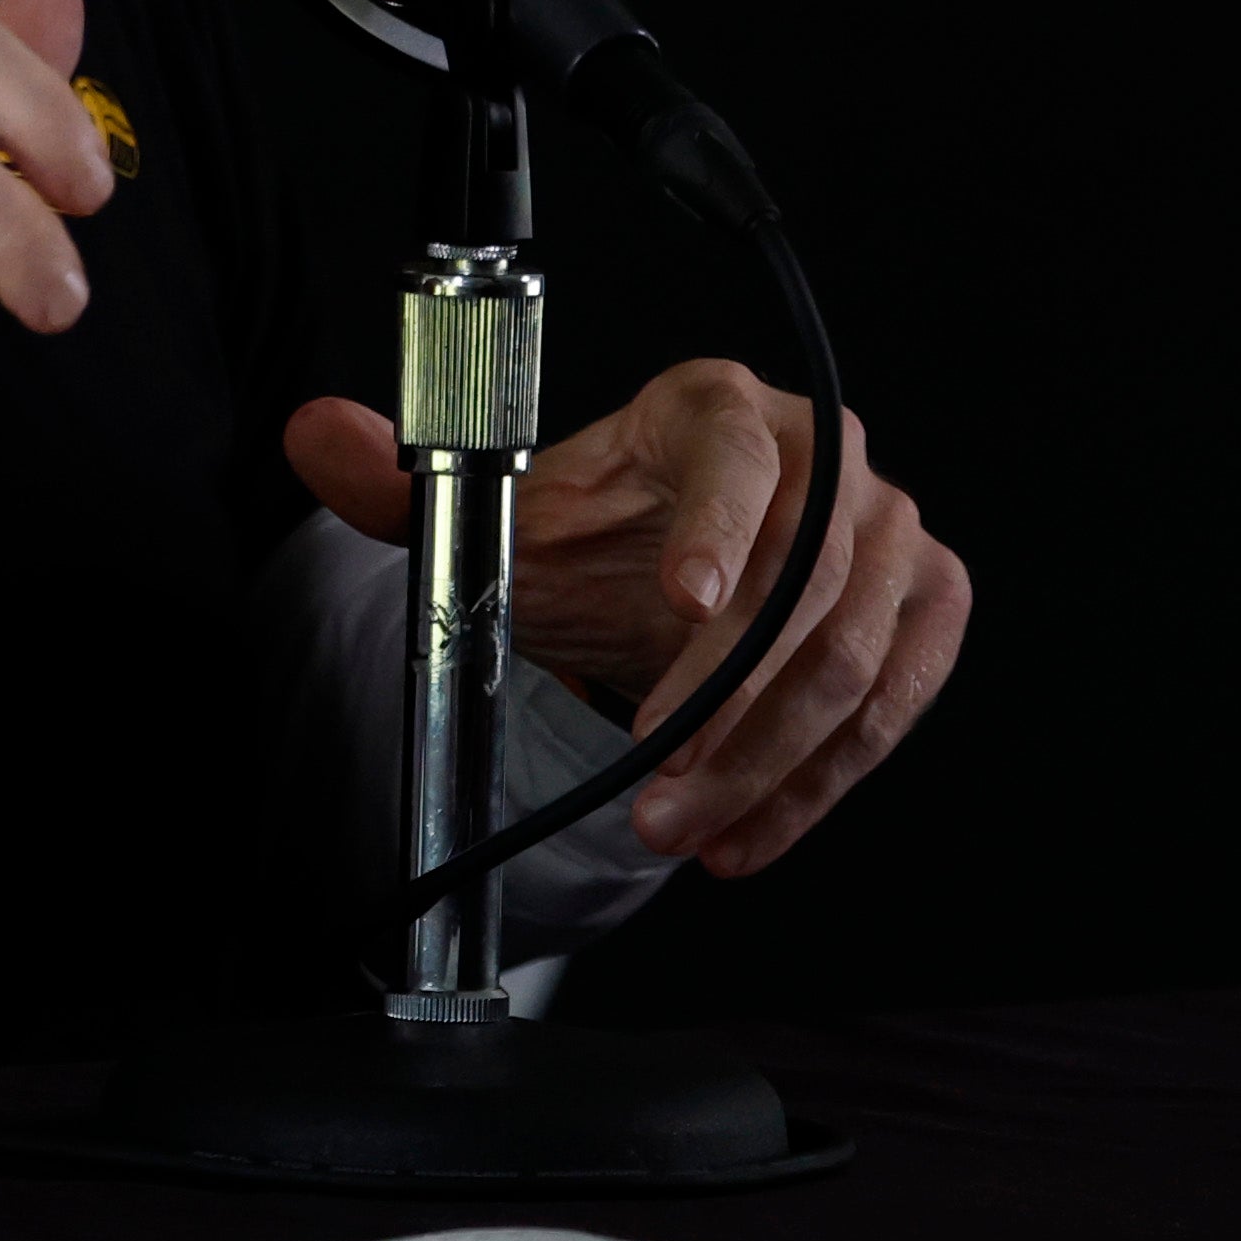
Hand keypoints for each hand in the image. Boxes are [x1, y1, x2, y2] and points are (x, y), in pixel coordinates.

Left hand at [285, 359, 971, 877]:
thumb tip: (314, 435)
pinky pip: (894, 703)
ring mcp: (890, 528)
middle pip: (803, 581)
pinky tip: (745, 836)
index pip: (734, 456)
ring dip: (770, 763)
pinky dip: (820, 784)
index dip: (716, 528)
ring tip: (684, 832)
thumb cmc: (608, 529)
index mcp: (719, 405)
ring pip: (854, 656)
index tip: (679, 605)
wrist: (687, 561)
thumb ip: (402, 482)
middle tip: (657, 786)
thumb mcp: (506, 514)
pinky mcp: (927, 601)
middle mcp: (825, 451)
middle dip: (728, 703)